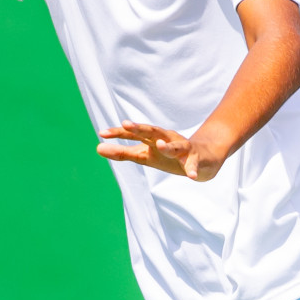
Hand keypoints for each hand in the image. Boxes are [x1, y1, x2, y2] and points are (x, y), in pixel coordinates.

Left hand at [96, 121, 225, 181]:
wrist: (203, 158)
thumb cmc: (168, 156)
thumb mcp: (144, 155)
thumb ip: (122, 152)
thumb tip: (97, 148)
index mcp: (152, 138)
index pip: (133, 133)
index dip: (118, 132)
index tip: (102, 133)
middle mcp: (166, 138)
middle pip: (153, 131)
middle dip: (141, 128)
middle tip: (127, 124)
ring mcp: (183, 148)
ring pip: (176, 145)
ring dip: (168, 146)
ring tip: (160, 145)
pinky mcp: (197, 158)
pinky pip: (194, 164)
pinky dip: (192, 168)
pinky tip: (190, 175)